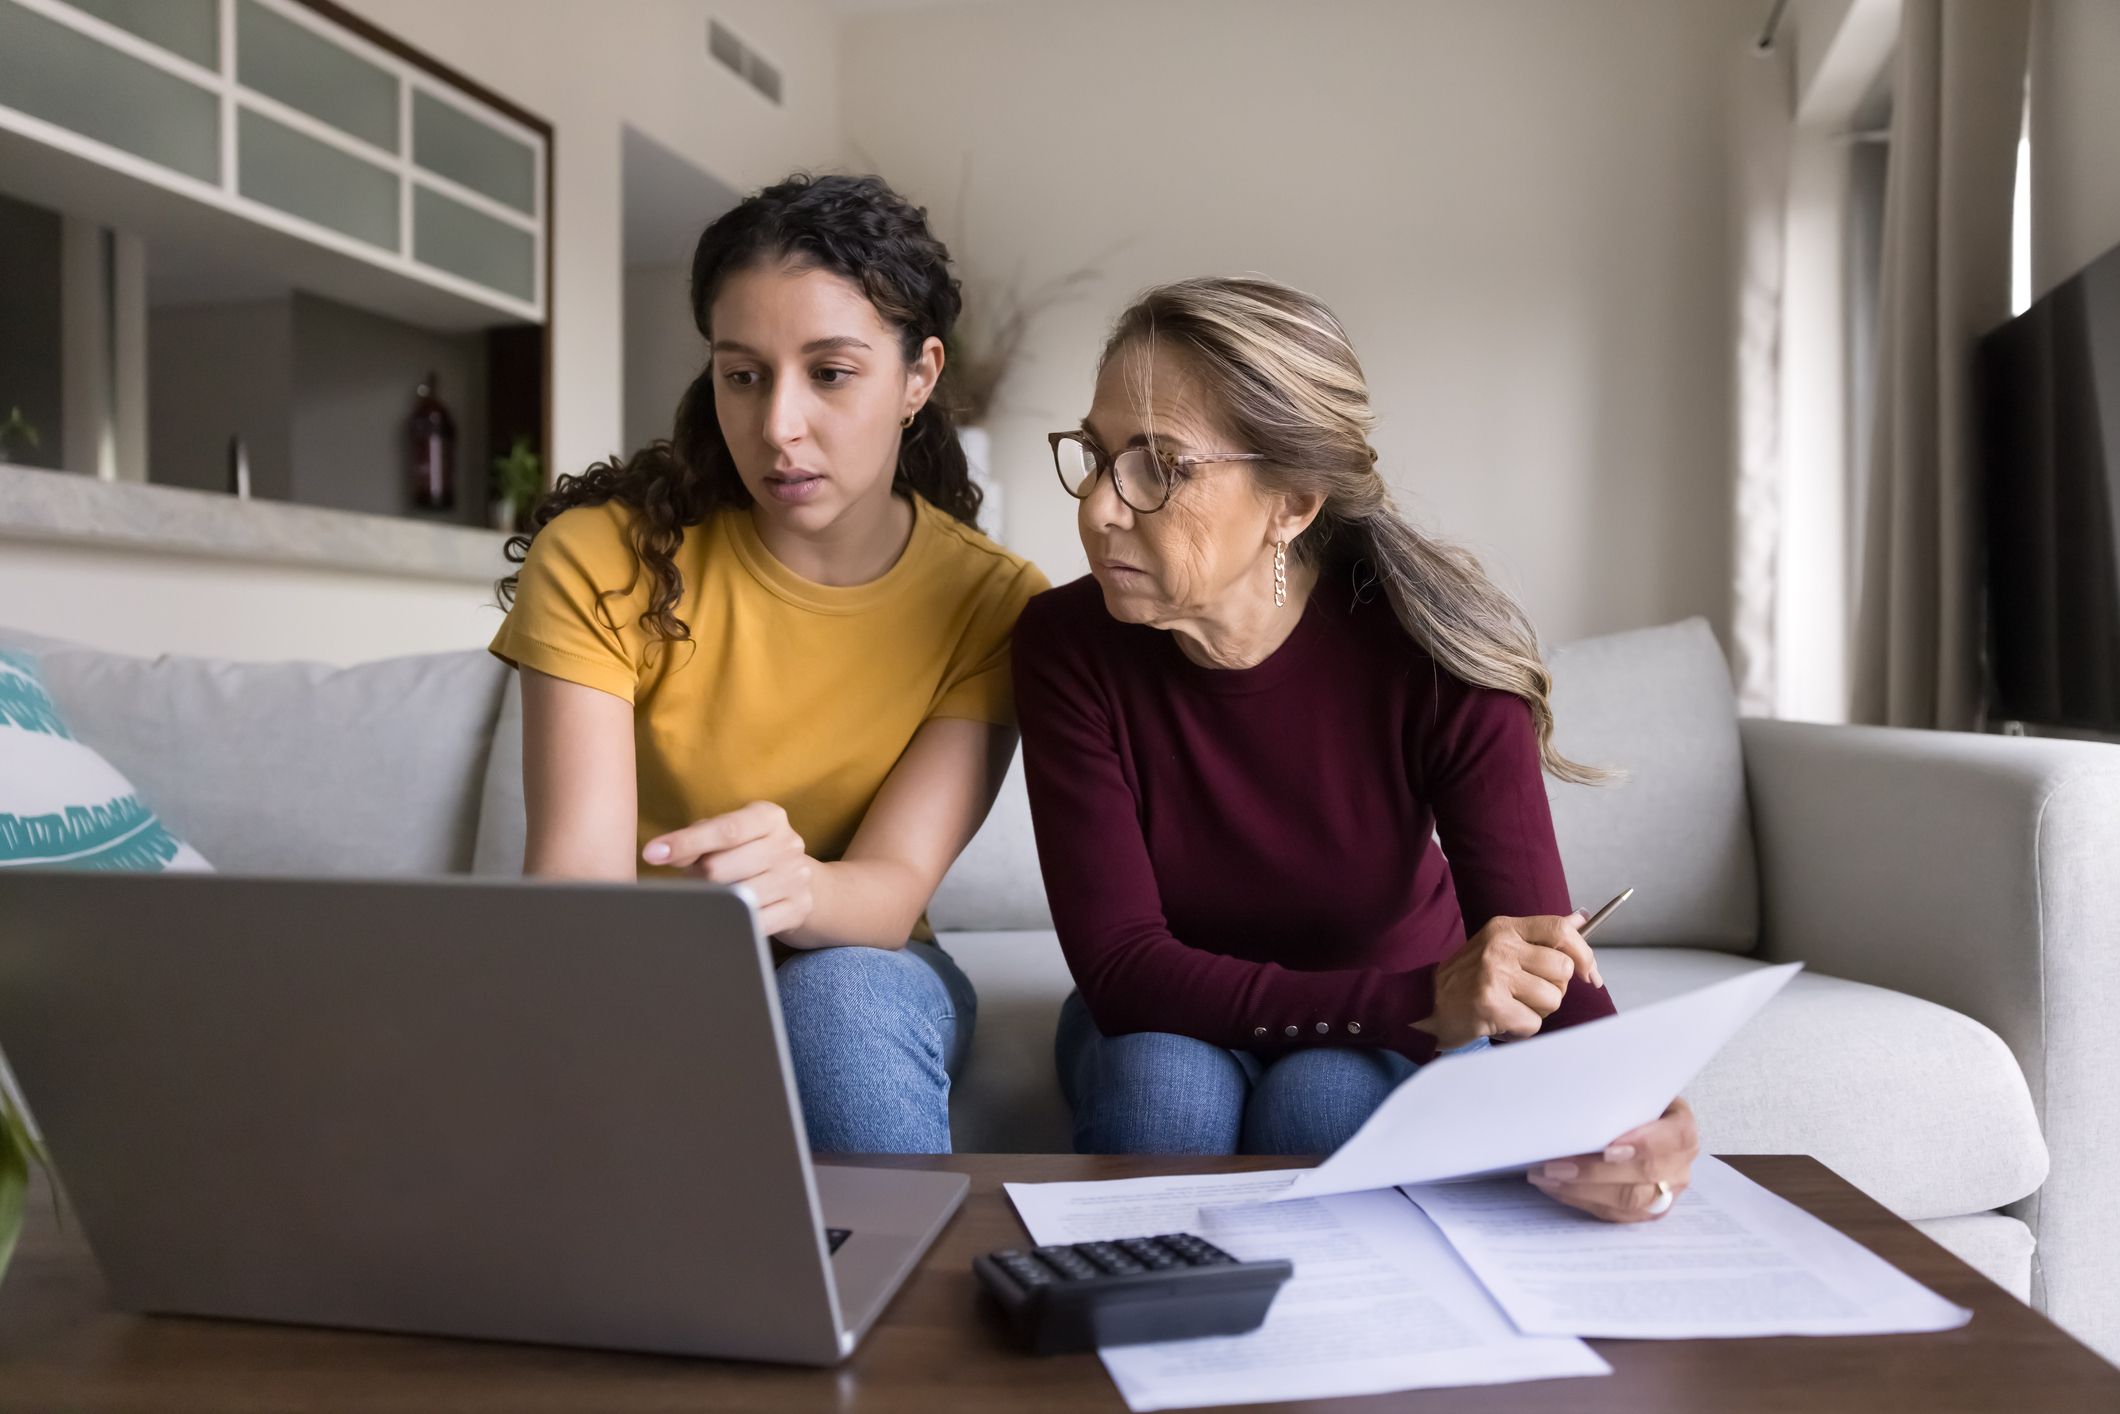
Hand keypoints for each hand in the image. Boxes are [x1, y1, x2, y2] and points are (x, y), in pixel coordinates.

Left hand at [642, 801, 815, 937]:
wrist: (797, 880)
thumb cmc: (747, 852)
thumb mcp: (726, 835)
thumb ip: (695, 838)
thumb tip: (662, 853)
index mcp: (769, 817)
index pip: (725, 830)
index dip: (685, 842)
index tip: (652, 854)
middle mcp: (788, 844)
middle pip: (723, 867)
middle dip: (697, 878)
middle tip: (693, 880)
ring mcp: (796, 878)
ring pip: (736, 897)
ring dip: (713, 900)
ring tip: (712, 895)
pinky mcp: (798, 908)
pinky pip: (753, 922)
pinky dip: (732, 922)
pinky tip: (726, 916)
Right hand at [1411, 911, 1602, 1049]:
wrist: (1423, 1003)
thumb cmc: (1467, 978)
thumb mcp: (1500, 945)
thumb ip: (1541, 934)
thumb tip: (1581, 916)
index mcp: (1504, 928)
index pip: (1560, 930)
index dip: (1583, 953)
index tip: (1588, 974)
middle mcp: (1500, 947)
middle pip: (1562, 970)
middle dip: (1555, 989)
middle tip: (1529, 994)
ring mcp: (1494, 974)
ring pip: (1552, 999)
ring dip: (1537, 1012)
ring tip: (1511, 1007)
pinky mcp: (1490, 1004)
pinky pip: (1532, 1023)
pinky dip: (1521, 1029)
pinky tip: (1500, 1020)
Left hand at [1527, 1097, 1699, 1222]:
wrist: (1640, 1121)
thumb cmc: (1629, 1101)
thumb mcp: (1632, 1089)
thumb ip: (1616, 1091)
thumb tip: (1574, 1087)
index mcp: (1681, 1128)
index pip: (1673, 1138)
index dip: (1643, 1145)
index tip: (1607, 1148)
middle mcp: (1679, 1165)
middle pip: (1645, 1175)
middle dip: (1596, 1172)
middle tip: (1555, 1165)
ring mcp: (1666, 1192)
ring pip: (1629, 1201)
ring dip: (1582, 1190)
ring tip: (1545, 1176)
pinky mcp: (1646, 1212)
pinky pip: (1615, 1215)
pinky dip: (1580, 1201)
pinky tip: (1554, 1187)